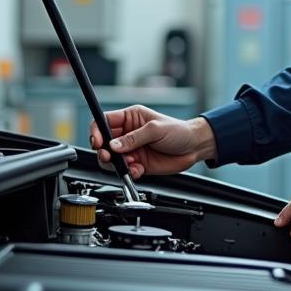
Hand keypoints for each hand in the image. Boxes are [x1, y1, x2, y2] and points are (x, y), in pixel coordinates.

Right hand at [89, 105, 215, 179]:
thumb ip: (134, 137)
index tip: (98, 141)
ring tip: (129, 164)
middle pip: (104, 142)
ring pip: (111, 159)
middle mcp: (128, 134)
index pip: (104, 121)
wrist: (194, 148)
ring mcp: (132, 150)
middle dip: (103, 151)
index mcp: (130, 118)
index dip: (97, 131)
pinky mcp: (138, 164)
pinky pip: (125, 170)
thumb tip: (113, 145)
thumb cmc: (178, 131)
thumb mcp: (156, 129)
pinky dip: (129, 172)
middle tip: (108, 157)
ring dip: (117, 164)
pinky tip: (138, 169)